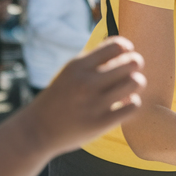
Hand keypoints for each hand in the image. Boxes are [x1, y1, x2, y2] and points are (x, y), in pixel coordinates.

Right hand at [29, 37, 145, 156]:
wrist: (38, 130)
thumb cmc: (59, 98)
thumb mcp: (70, 73)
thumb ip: (93, 62)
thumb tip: (125, 50)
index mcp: (78, 66)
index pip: (117, 45)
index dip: (127, 48)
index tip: (125, 54)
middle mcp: (87, 82)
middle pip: (132, 62)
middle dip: (136, 65)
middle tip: (130, 72)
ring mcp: (95, 103)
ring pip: (136, 82)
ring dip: (136, 84)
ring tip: (128, 89)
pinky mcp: (102, 123)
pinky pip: (133, 106)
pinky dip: (133, 103)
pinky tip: (124, 104)